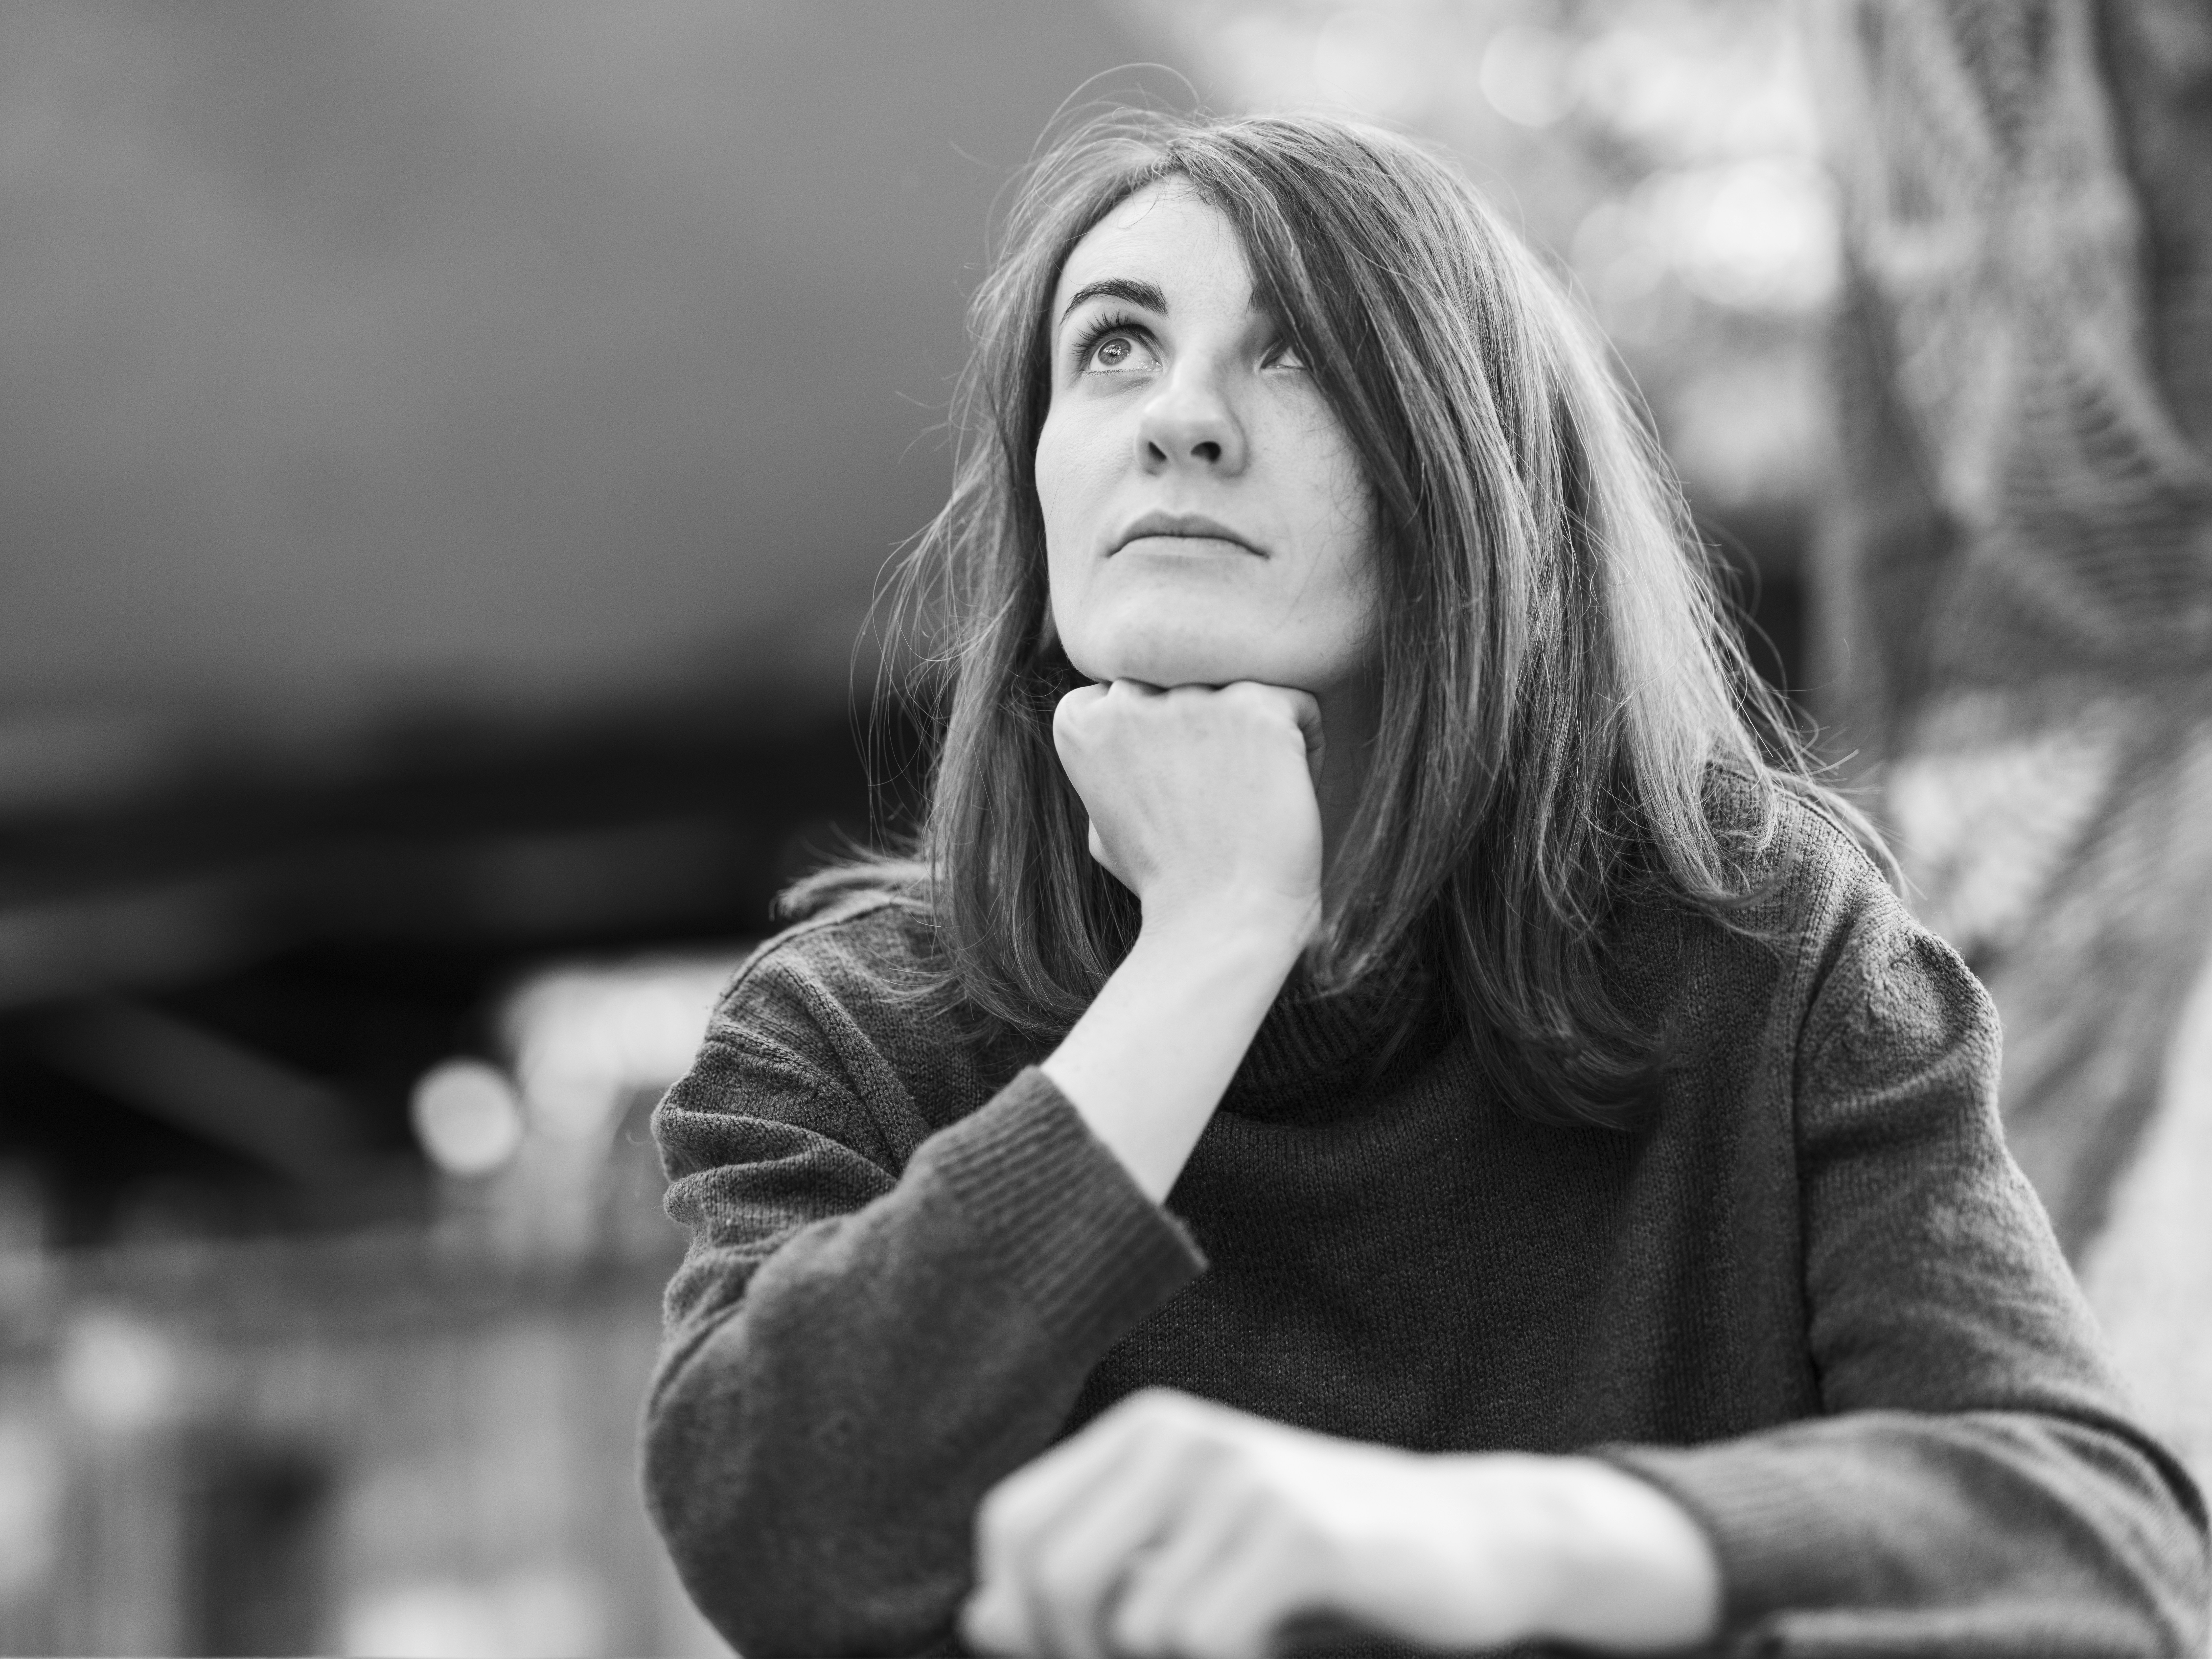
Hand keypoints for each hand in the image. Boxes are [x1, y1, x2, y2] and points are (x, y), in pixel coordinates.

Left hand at [962, 1390, 1720, 1658]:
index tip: (1074, 1652)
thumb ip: (1089, 1582)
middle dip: (1079, 1656)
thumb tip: (980, 1620)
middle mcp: (1175, 1437)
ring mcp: (1237, 1478)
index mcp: (1140, 1434)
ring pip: (1127, 1627)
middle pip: (1049, 1581)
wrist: (1468, 1540)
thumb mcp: (1187, 1562)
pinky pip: (1197, 1640)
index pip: (1007, 1529)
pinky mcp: (1294, 1530)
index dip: (1016, 1614)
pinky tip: (1269, 1650)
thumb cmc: (1313, 1565)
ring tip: (1227, 1650)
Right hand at [1052, 680, 1323, 942]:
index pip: (1135, 687)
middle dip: (1208, 724)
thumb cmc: (1168, 881)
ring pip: (1243, 686)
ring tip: (1252, 795)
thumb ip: (1109, 763)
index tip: (1176, 788)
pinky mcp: (1256, 708)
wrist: (1223, 920)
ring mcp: (1192, 698)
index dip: (1165, 737)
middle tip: (1220, 791)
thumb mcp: (1105, 823)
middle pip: (1188, 678)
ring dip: (1257, 734)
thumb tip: (1119, 717)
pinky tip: (1285, 793)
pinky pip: (1299, 703)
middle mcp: (1128, 698)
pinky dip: (1305, 747)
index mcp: (1081, 721)